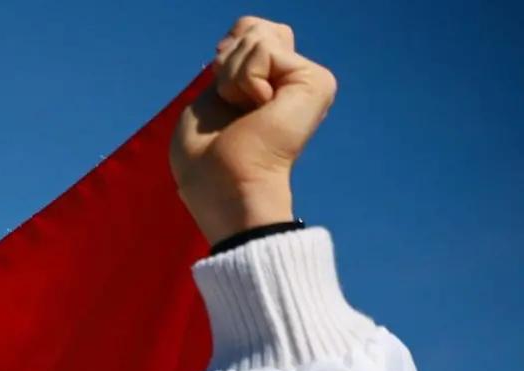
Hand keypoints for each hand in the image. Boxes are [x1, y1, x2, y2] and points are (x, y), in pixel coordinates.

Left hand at [171, 17, 336, 243]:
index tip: (220, 88)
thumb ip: (232, 59)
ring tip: (245, 114)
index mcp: (267, 85)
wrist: (227, 188)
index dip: (227, 50)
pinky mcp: (316, 81)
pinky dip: (243, 81)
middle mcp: (291, 80)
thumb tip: (254, 28)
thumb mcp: (209, 98)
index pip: (250, 32)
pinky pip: (262, 51)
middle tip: (232, 107)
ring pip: (257, 37)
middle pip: (255, 29)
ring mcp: (306, 80)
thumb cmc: (207, 161)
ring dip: (232, 79)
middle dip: (227, 64)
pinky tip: (257, 111)